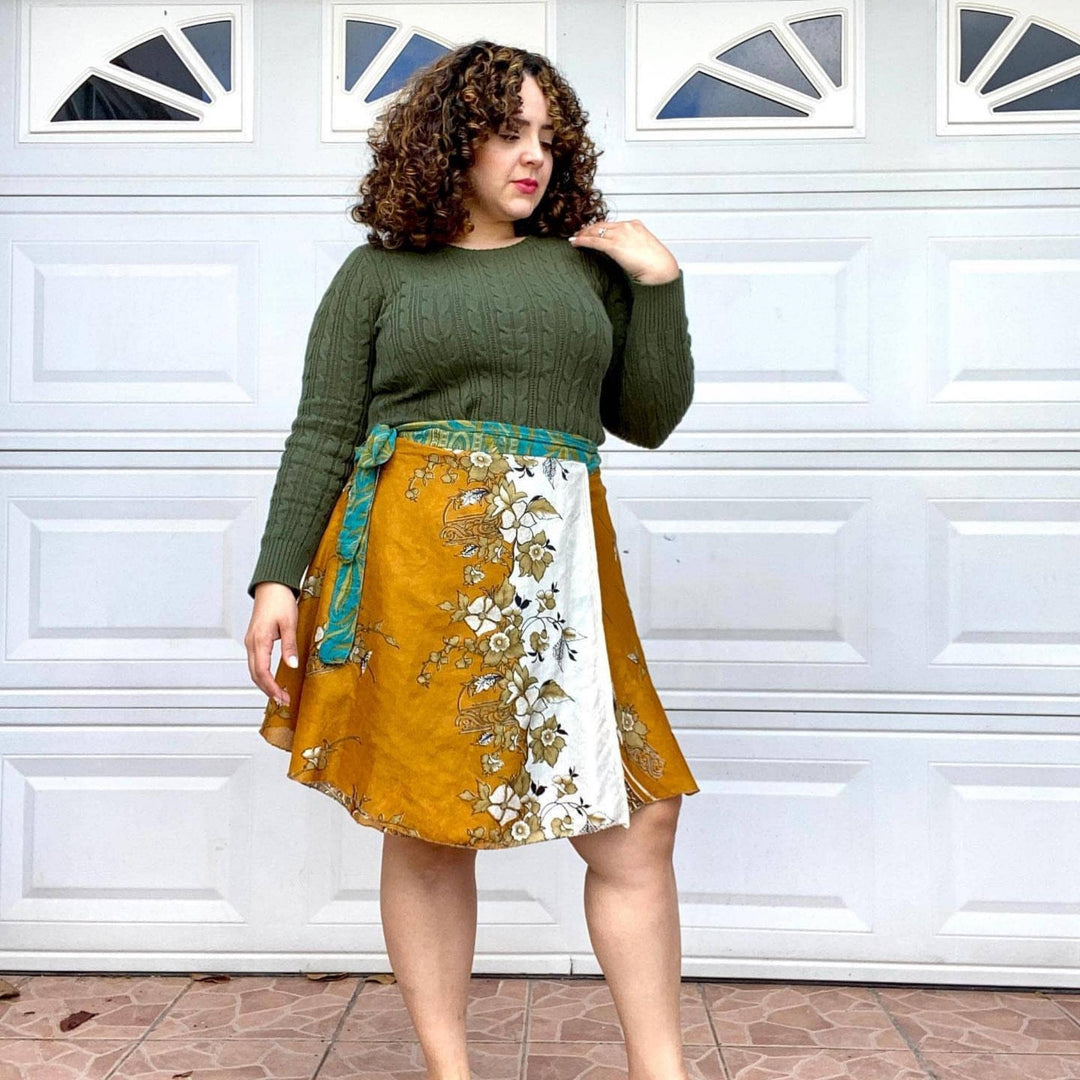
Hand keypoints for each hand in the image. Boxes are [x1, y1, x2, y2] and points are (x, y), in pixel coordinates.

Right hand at [246, 581, 298, 707]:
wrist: (272, 586)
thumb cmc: (280, 601)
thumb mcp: (289, 623)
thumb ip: (289, 646)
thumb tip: (292, 665)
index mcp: (259, 641)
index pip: (262, 672)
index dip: (271, 687)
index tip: (282, 698)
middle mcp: (251, 643)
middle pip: (255, 674)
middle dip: (268, 690)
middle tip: (283, 700)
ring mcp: (251, 642)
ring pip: (254, 669)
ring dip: (265, 683)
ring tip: (279, 694)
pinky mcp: (255, 640)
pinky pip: (256, 662)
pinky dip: (263, 674)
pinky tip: (273, 679)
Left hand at [569, 218, 679, 284]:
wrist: (661, 269)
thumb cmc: (656, 264)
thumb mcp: (644, 251)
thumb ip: (633, 247)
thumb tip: (625, 254)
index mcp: (636, 226)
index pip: (612, 224)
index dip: (600, 228)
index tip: (592, 232)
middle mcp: (627, 226)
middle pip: (602, 225)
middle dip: (589, 229)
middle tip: (579, 234)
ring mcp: (621, 234)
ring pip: (596, 231)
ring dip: (584, 234)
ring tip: (576, 239)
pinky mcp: (615, 245)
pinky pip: (594, 241)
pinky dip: (582, 241)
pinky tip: (575, 243)